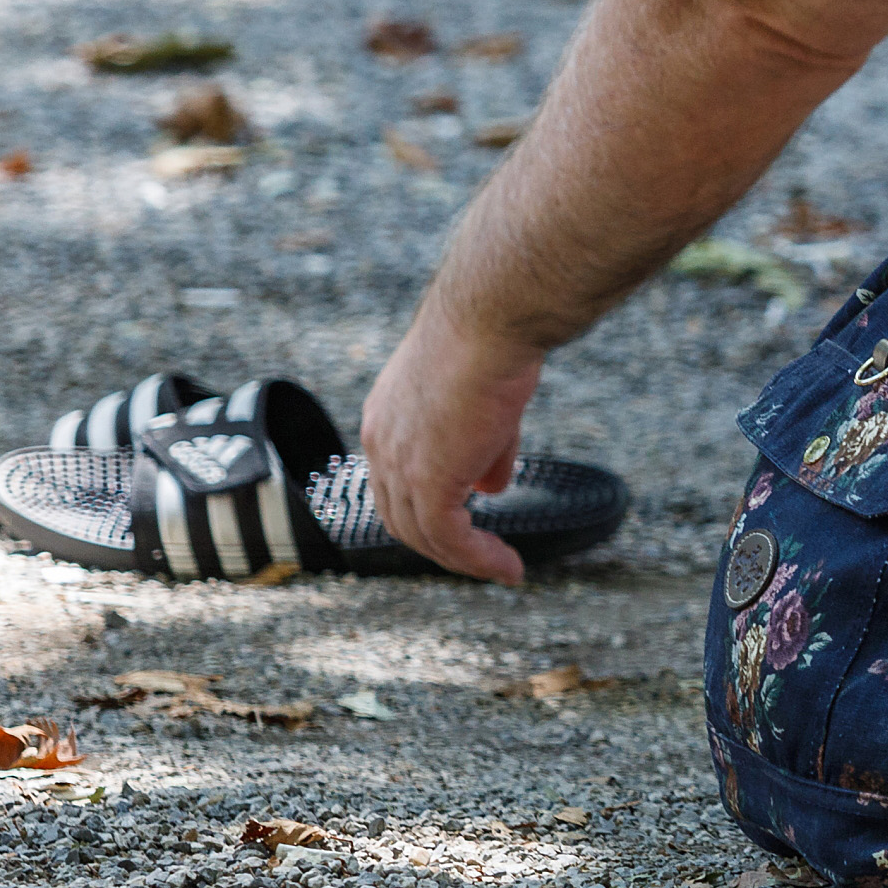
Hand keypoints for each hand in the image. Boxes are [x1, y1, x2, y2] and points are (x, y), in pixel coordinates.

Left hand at [358, 304, 549, 585]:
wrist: (491, 318)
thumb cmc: (492, 339)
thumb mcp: (484, 400)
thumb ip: (484, 448)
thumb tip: (493, 486)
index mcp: (385, 416)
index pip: (396, 480)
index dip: (428, 506)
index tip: (468, 520)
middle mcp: (380, 441)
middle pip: (400, 516)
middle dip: (442, 542)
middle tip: (483, 556)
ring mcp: (399, 462)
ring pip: (422, 535)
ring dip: (464, 559)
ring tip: (503, 568)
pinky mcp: (428, 480)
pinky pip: (448, 538)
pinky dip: (477, 559)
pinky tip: (506, 566)